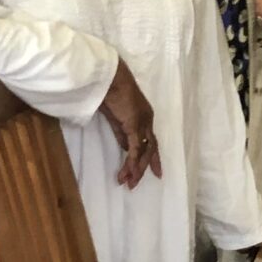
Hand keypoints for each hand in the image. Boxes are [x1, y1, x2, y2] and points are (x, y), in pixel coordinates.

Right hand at [100, 59, 162, 188]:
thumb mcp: (115, 116)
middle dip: (145, 166)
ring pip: (145, 151)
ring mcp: (143, 122)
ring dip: (137, 169)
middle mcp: (147, 120)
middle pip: (150, 148)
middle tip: (136, 182)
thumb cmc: (108, 91)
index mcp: (144, 116)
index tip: (153, 170)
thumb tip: (125, 147)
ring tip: (129, 183)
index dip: (150, 156)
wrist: (108, 78)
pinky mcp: (135, 125)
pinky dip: (132, 162)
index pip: (149, 140)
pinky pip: (136, 149)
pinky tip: (128, 173)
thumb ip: (121, 132)